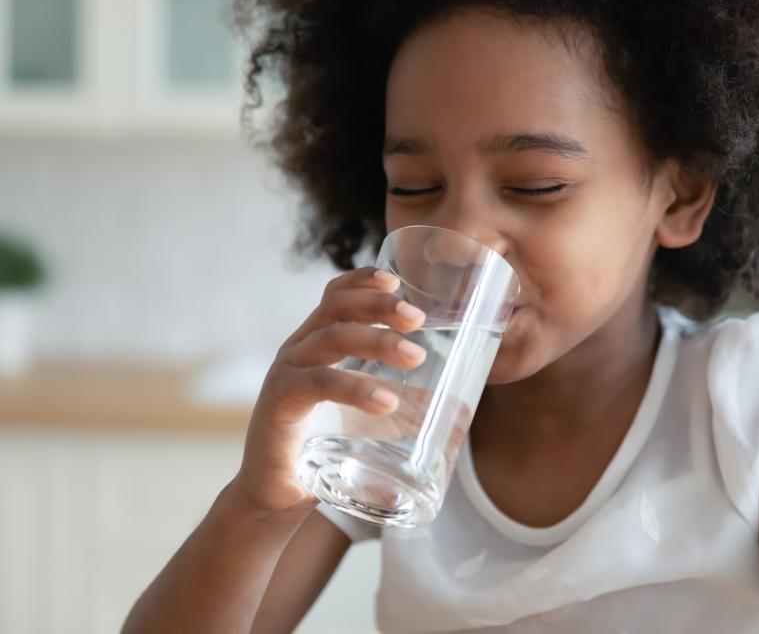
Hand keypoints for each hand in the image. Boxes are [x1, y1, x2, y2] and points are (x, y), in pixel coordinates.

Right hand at [229, 266, 428, 519]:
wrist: (277, 498)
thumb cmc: (325, 449)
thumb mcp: (368, 417)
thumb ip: (405, 404)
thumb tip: (461, 407)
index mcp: (317, 343)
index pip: (336, 296)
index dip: (363, 280)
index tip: (398, 279)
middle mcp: (299, 350)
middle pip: (337, 307)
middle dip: (380, 305)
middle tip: (418, 319)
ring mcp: (286, 373)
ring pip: (332, 338)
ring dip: (378, 341)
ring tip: (416, 357)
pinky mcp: (279, 404)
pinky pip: (319, 383)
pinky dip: (356, 388)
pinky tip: (386, 402)